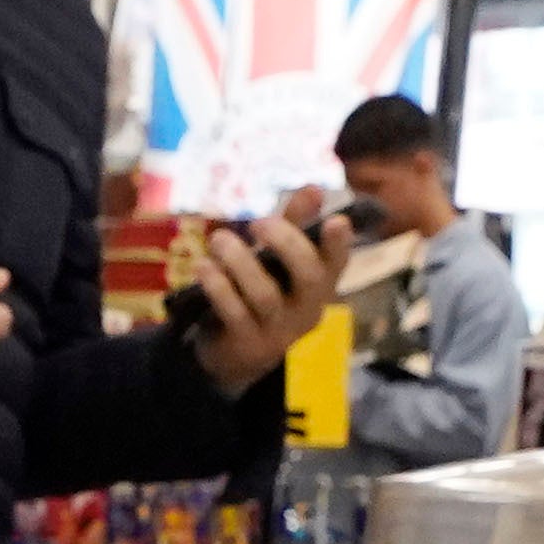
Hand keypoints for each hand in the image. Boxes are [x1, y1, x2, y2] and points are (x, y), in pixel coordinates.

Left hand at [185, 209, 342, 393]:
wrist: (235, 355)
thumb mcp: (277, 260)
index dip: (339, 243)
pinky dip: (218, 286)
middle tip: (258, 223)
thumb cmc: (262, 293)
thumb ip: (293, 224)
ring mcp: (279, 330)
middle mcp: (306, 308)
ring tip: (218, 240)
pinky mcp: (248, 344)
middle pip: (308, 276)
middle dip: (286, 242)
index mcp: (320, 284)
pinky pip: (235, 313)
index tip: (336, 219)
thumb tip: (315, 188)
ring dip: (239, 261)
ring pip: (265, 295)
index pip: (338, 262)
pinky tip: (204, 267)